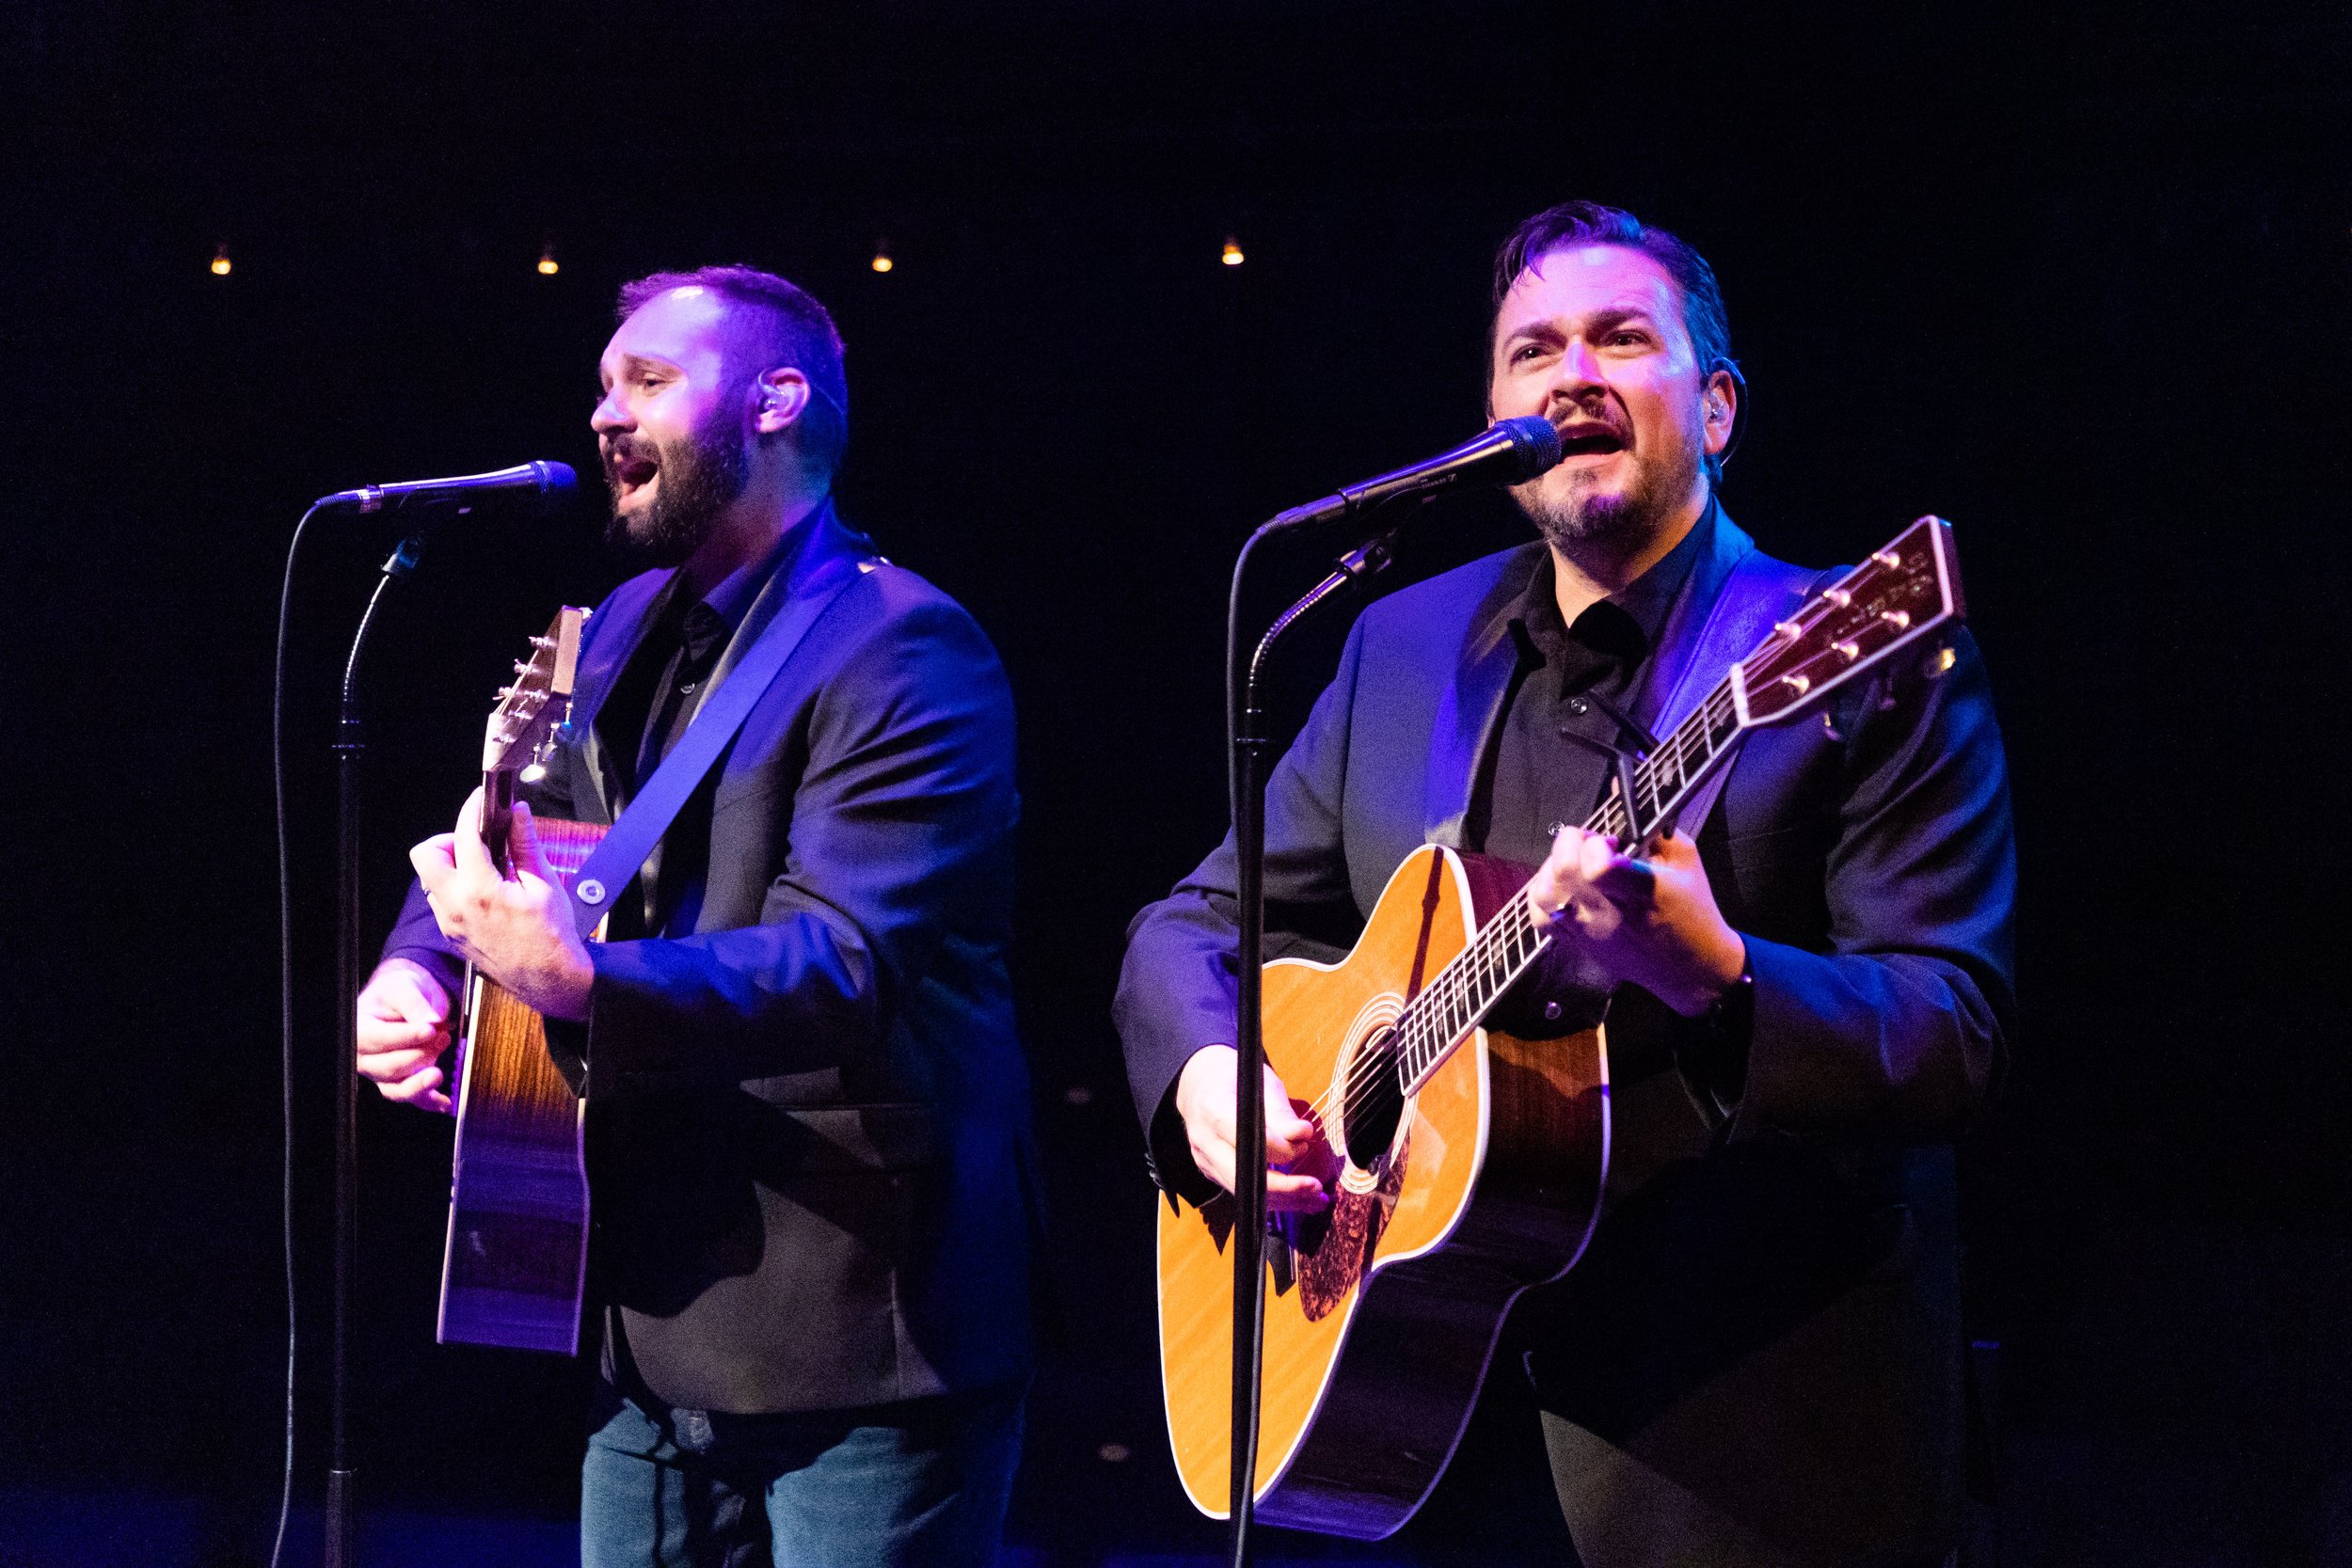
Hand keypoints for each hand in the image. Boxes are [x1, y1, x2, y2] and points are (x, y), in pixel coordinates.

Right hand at [356, 957, 453, 1112]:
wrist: (402, 999)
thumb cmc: (397, 993)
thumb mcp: (403, 987)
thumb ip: (414, 1003)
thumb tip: (431, 1021)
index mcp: (360, 1031)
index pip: (379, 1040)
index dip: (405, 1037)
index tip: (429, 1029)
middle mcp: (366, 1058)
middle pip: (388, 1068)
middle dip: (418, 1056)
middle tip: (443, 1037)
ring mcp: (383, 1074)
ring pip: (397, 1089)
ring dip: (420, 1084)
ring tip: (438, 1074)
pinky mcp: (402, 1083)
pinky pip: (414, 1099)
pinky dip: (430, 1102)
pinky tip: (445, 1103)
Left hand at [412, 792, 595, 1023]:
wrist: (549, 980)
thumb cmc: (552, 936)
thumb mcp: (544, 884)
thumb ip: (525, 845)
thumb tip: (518, 814)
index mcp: (481, 891)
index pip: (464, 836)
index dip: (472, 810)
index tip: (481, 800)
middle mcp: (456, 906)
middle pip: (425, 855)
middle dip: (447, 839)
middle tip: (476, 840)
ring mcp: (450, 923)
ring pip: (430, 878)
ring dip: (450, 863)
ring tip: (484, 865)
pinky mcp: (451, 934)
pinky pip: (440, 899)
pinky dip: (455, 885)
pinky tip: (484, 888)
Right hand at [1173, 1045, 1329, 1212]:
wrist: (1199, 1085)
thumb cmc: (1234, 1078)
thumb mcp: (1260, 1082)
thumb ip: (1280, 1112)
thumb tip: (1303, 1135)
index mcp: (1213, 1109)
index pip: (1248, 1139)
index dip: (1280, 1148)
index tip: (1305, 1143)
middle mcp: (1204, 1140)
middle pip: (1243, 1177)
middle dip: (1284, 1188)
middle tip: (1316, 1187)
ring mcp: (1204, 1160)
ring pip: (1245, 1193)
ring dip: (1284, 1200)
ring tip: (1317, 1199)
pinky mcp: (1211, 1173)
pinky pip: (1244, 1192)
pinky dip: (1273, 1198)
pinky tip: (1299, 1198)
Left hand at [1529, 825, 1745, 1015]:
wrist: (1694, 968)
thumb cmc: (1694, 909)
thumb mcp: (1684, 858)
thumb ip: (1649, 823)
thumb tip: (1616, 787)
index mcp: (1641, 891)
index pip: (1596, 867)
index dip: (1595, 844)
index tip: (1610, 841)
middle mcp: (1608, 914)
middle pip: (1563, 873)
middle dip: (1570, 843)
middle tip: (1589, 845)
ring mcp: (1588, 933)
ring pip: (1543, 894)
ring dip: (1552, 868)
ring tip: (1574, 865)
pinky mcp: (1578, 945)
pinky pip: (1539, 917)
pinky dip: (1543, 894)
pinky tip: (1563, 886)